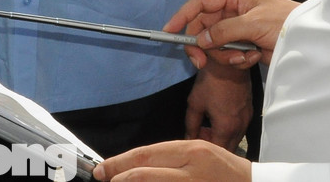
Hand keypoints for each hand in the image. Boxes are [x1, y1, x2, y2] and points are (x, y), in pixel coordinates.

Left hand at [92, 139, 251, 181]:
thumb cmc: (227, 171)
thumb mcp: (199, 153)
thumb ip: (170, 158)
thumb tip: (136, 165)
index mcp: (191, 151)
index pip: (145, 155)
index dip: (119, 163)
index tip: (103, 169)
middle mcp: (191, 171)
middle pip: (144, 175)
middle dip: (119, 178)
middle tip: (105, 180)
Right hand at [167, 0, 297, 69]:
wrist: (309, 41)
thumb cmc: (285, 22)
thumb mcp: (253, 24)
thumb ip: (224, 31)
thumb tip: (200, 39)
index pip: (200, 4)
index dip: (182, 16)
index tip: (169, 31)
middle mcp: (232, 11)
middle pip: (203, 27)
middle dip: (202, 45)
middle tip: (200, 63)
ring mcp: (237, 29)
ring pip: (214, 44)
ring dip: (224, 55)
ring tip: (244, 57)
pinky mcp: (243, 45)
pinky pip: (227, 54)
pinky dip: (236, 60)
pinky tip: (251, 59)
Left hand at [184, 62, 251, 149]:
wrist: (228, 63)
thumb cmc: (211, 81)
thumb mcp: (195, 103)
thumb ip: (191, 125)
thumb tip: (188, 137)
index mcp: (226, 127)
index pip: (216, 150)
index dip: (204, 147)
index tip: (195, 137)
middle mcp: (240, 127)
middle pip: (228, 148)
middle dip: (214, 144)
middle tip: (201, 130)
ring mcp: (247, 119)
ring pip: (235, 139)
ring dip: (222, 136)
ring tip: (208, 122)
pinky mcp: (249, 112)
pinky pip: (240, 128)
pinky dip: (229, 128)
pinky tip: (219, 116)